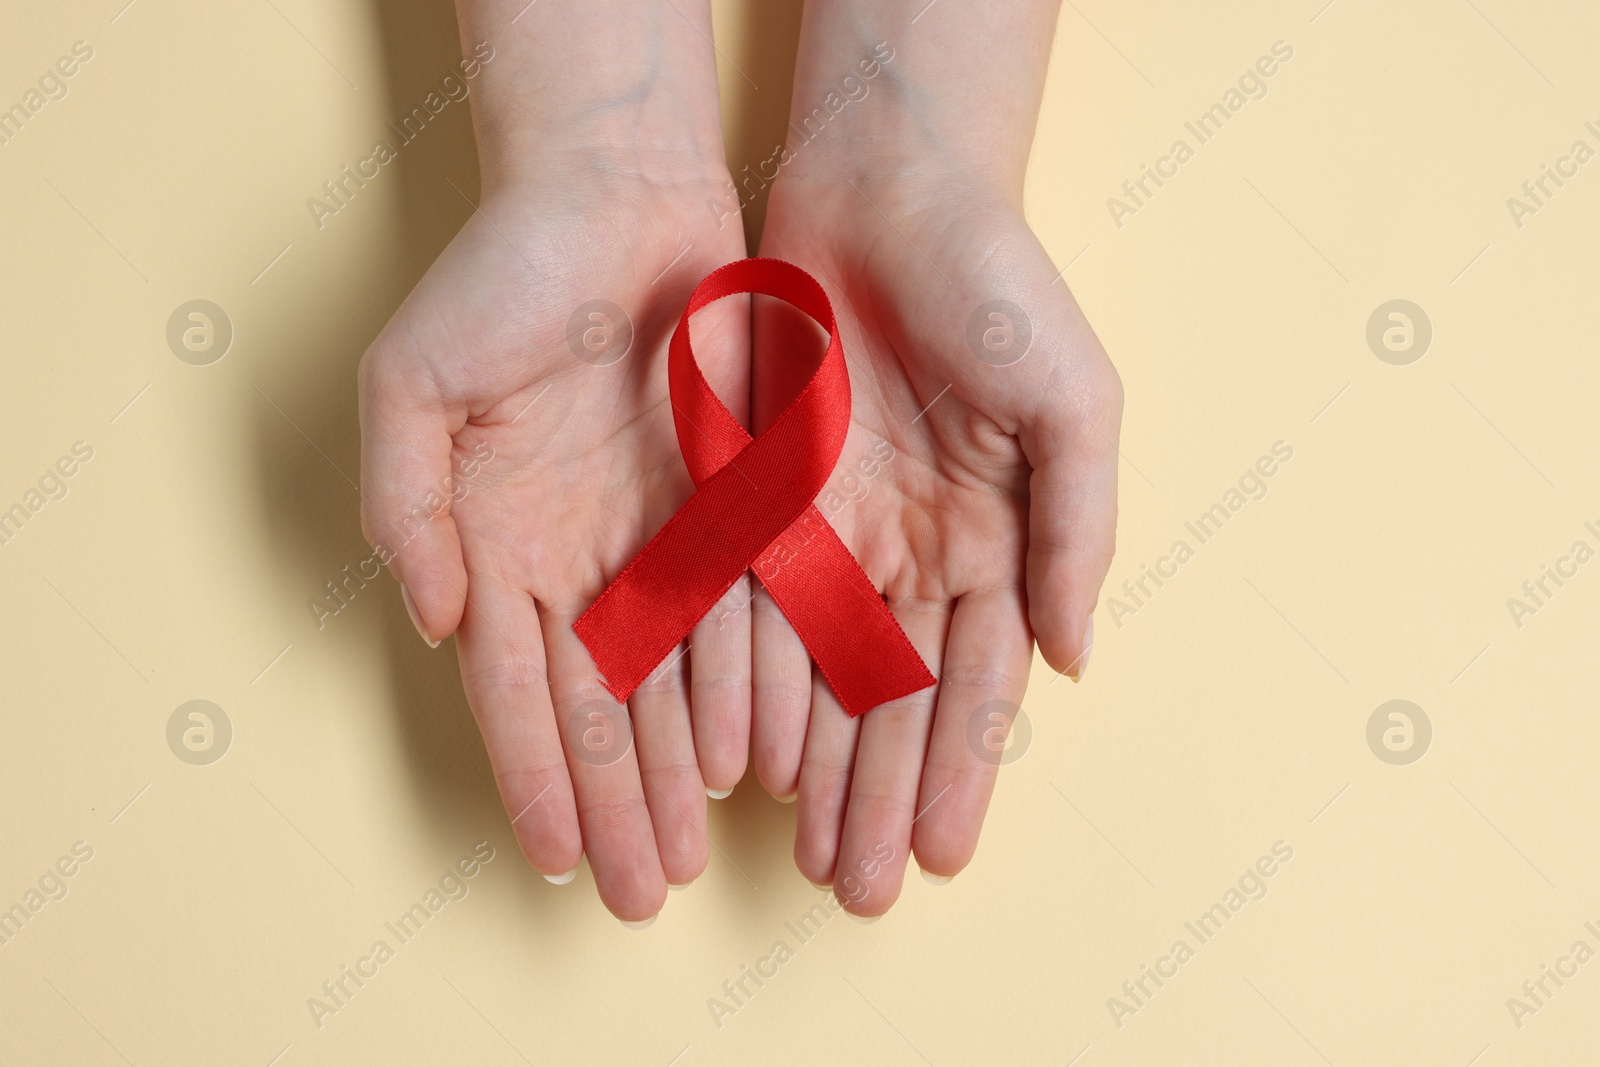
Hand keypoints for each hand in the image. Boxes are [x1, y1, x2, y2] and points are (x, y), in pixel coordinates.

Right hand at [359, 0, 750, 920]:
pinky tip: (746, 763)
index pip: (516, 688)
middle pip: (597, 711)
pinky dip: (740, 691)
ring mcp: (659, 540)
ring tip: (686, 858)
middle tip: (635, 896)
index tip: (553, 856)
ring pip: (670, 687)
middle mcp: (580, 561)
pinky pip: (739, 618)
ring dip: (673, 777)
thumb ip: (406, 507)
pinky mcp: (732, 508)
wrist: (620, 197)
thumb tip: (431, 623)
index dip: (533, 774)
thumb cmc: (505, 278)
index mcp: (499, 545)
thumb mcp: (414, 383)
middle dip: (613, 807)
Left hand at [750, 172, 1121, 915]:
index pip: (974, 684)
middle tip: (859, 892)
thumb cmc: (998, 286)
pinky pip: (748, 608)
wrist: (887, 189)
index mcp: (993, 541)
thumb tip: (1073, 663)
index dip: (958, 771)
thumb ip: (1077, 534)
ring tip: (805, 854)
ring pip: (817, 677)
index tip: (942, 856)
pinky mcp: (758, 497)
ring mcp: (832, 530)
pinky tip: (746, 758)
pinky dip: (748, 685)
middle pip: (891, 702)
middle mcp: (911, 552)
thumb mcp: (1073, 403)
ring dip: (813, 768)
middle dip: (877, 797)